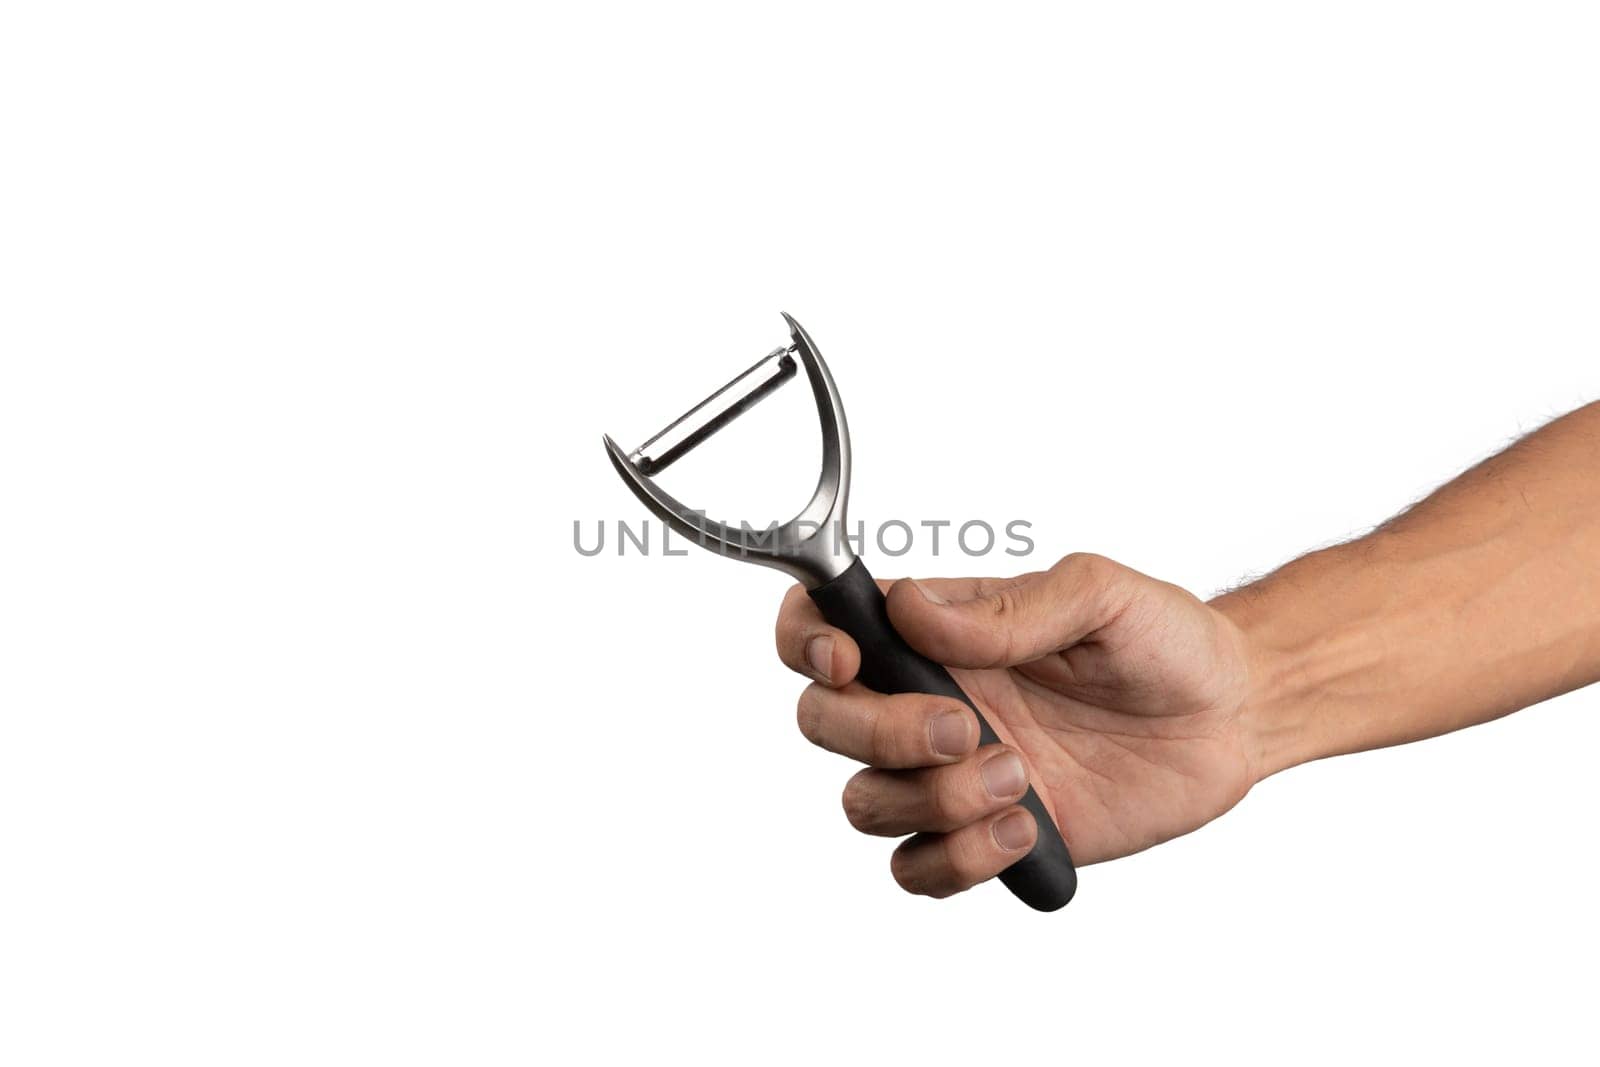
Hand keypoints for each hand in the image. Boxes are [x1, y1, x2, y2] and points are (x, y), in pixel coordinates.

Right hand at [775, 553, 1258, 898]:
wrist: (1231, 718)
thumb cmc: (1165, 640)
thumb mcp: (1101, 596)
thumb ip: (1008, 607)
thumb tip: (913, 610)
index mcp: (937, 631)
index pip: (822, 624)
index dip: (804, 640)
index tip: (848, 660)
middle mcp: (927, 699)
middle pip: (824, 722)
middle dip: (879, 733)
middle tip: (966, 727)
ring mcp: (950, 773)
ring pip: (864, 803)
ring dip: (931, 799)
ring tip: (1019, 777)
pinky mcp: (986, 836)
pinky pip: (918, 869)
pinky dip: (957, 859)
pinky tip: (1024, 828)